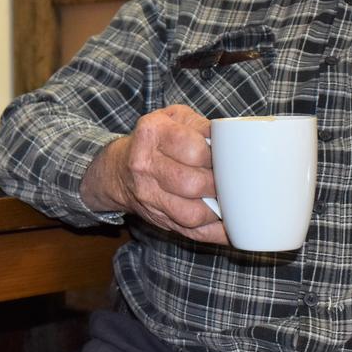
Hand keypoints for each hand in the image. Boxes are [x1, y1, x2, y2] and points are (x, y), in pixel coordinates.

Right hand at [80, 105, 226, 243]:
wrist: (120, 169)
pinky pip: (193, 233)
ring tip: (227, 199)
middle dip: (218, 184)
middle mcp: (145, 165)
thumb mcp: (174, 119)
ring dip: (218, 211)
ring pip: (192, 215)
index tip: (225, 157)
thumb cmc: (155, 140)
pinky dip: (217, 232)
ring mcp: (148, 196)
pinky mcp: (158, 219)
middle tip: (230, 180)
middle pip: (193, 184)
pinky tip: (230, 224)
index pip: (195, 150)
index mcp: (151, 133)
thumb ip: (201, 125)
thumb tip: (231, 142)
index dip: (217, 156)